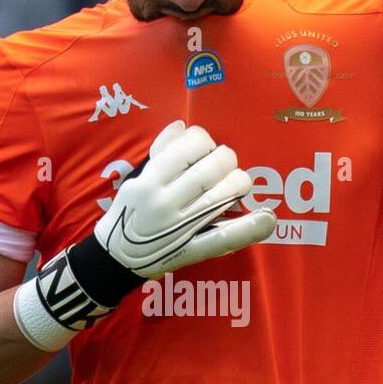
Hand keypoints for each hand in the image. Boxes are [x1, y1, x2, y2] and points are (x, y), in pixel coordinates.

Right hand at [93, 120, 275, 277]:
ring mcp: (179, 228)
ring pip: (222, 196)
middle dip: (227, 161)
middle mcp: (163, 201)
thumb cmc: (129, 211)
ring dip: (239, 184)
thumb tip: (183, 126)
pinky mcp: (191, 251)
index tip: (206, 149)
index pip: (191, 146)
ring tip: (238, 184)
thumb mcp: (136, 177)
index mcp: (149, 179)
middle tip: (226, 166)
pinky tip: (267, 219)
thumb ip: (160, 150)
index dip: (206, 141)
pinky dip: (248, 229)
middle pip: (212, 168)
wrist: (115, 256)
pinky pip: (222, 239)